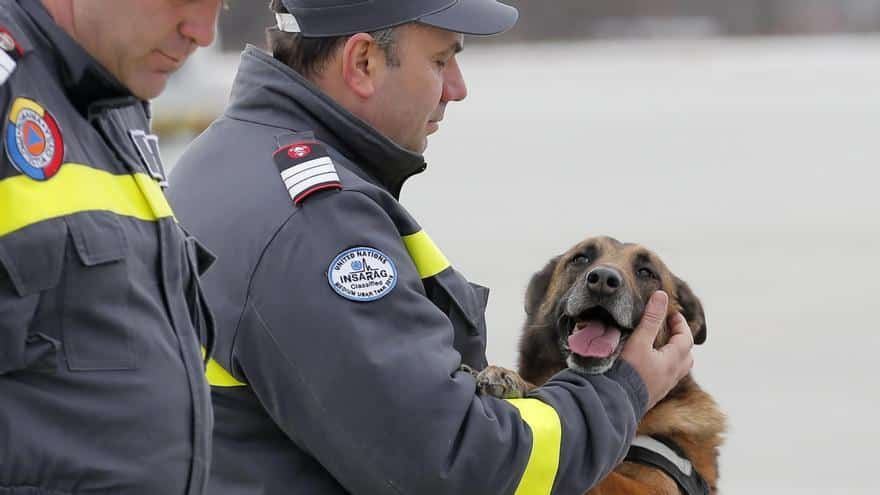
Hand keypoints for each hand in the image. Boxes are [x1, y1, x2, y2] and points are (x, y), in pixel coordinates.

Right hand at [620, 291, 693, 408]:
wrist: (614, 402)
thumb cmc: (627, 372)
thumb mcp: (638, 341)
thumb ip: (650, 318)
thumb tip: (661, 296)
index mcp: (672, 361)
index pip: (686, 338)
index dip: (680, 323)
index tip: (671, 314)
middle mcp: (672, 375)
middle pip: (686, 355)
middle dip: (681, 339)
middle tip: (669, 328)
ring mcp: (664, 386)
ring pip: (678, 368)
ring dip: (674, 354)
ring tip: (660, 345)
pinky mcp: (653, 394)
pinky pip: (666, 377)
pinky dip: (664, 365)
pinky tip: (649, 363)